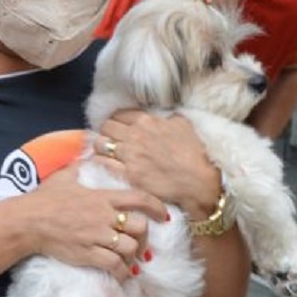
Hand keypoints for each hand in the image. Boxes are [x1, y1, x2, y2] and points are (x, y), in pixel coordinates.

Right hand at [25, 163, 166, 280]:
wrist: (28, 221)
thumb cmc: (44, 198)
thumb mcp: (65, 176)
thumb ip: (81, 165)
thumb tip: (88, 152)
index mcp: (102, 197)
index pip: (139, 199)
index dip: (157, 207)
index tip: (164, 215)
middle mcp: (104, 216)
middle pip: (140, 227)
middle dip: (145, 237)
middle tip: (142, 244)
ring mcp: (96, 236)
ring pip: (130, 248)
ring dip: (134, 256)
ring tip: (131, 260)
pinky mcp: (88, 254)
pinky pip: (114, 265)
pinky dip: (122, 272)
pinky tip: (122, 274)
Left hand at [95, 111, 220, 216]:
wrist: (197, 182)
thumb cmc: (193, 154)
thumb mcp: (183, 126)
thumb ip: (167, 118)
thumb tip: (161, 117)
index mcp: (147, 122)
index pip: (119, 114)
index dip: (116, 120)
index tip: (118, 127)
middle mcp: (135, 136)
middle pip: (106, 127)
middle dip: (106, 132)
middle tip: (110, 139)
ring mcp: (129, 155)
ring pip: (99, 144)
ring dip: (100, 147)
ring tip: (105, 152)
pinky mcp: (127, 174)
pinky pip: (102, 163)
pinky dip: (100, 162)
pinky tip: (104, 165)